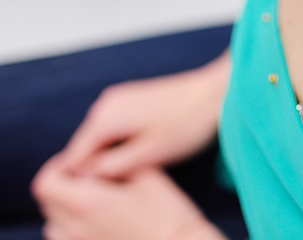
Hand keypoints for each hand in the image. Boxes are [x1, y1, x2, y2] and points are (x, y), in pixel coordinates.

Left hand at [33, 156, 222, 239]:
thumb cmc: (169, 213)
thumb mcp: (149, 176)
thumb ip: (118, 164)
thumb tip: (100, 160)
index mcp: (88, 202)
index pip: (46, 182)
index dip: (58, 167)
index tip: (80, 163)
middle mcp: (77, 227)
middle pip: (46, 202)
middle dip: (61, 185)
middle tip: (87, 178)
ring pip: (52, 224)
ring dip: (63, 208)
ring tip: (90, 201)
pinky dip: (71, 228)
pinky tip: (97, 222)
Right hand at [54, 53, 230, 178]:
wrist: (217, 91)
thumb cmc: (189, 123)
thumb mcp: (150, 155)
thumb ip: (112, 167)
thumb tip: (85, 176)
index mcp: (104, 119)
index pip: (73, 158)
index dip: (85, 179)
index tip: (110, 187)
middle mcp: (104, 104)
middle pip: (85, 147)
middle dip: (100, 165)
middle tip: (130, 176)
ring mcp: (117, 98)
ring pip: (101, 137)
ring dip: (113, 153)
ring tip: (141, 162)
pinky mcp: (131, 98)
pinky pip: (114, 126)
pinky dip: (123, 140)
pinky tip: (146, 147)